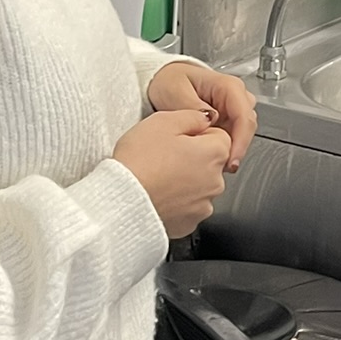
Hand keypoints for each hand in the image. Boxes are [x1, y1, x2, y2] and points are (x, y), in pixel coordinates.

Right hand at [114, 109, 233, 237]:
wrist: (121, 201)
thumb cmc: (138, 162)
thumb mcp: (162, 122)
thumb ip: (192, 116)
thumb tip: (206, 118)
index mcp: (214, 153)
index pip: (219, 137)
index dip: (196, 135)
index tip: (177, 139)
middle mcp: (216, 182)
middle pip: (211, 163)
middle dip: (193, 159)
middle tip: (164, 158)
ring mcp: (204, 205)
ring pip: (200, 186)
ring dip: (186, 181)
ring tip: (159, 177)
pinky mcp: (190, 223)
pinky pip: (188, 207)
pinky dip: (177, 202)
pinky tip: (159, 194)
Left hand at [146, 62, 258, 171]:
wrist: (163, 82)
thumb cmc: (170, 82)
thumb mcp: (175, 92)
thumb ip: (193, 107)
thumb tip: (211, 121)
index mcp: (228, 86)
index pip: (244, 116)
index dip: (240, 141)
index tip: (231, 160)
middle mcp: (236, 96)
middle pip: (247, 127)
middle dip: (236, 148)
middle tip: (220, 166)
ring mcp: (233, 108)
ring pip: (242, 134)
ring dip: (231, 148)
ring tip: (213, 161)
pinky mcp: (228, 120)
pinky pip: (233, 137)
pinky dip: (224, 147)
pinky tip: (210, 154)